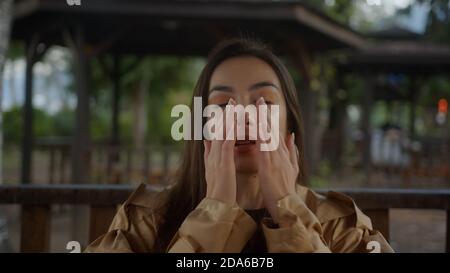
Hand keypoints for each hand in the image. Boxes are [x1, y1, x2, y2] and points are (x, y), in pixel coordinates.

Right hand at [203, 99, 236, 205]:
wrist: (217, 206)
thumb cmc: (219, 192)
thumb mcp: (212, 171)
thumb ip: (209, 154)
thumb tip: (206, 140)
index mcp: (212, 156)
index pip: (216, 134)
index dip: (220, 120)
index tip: (225, 108)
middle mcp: (213, 154)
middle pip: (218, 129)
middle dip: (225, 114)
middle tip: (231, 99)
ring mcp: (217, 158)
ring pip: (223, 133)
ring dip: (229, 118)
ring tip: (236, 104)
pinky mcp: (223, 162)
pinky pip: (228, 142)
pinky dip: (232, 131)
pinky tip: (238, 122)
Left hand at [256, 98, 298, 224]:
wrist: (288, 205)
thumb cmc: (286, 189)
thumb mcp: (293, 168)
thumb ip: (291, 151)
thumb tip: (291, 135)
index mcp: (281, 154)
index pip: (274, 132)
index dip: (268, 118)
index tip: (262, 106)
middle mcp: (278, 153)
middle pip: (271, 129)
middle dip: (264, 113)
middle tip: (258, 98)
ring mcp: (273, 158)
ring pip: (266, 134)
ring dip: (259, 120)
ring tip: (253, 106)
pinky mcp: (268, 164)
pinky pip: (261, 146)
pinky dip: (256, 135)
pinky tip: (250, 126)